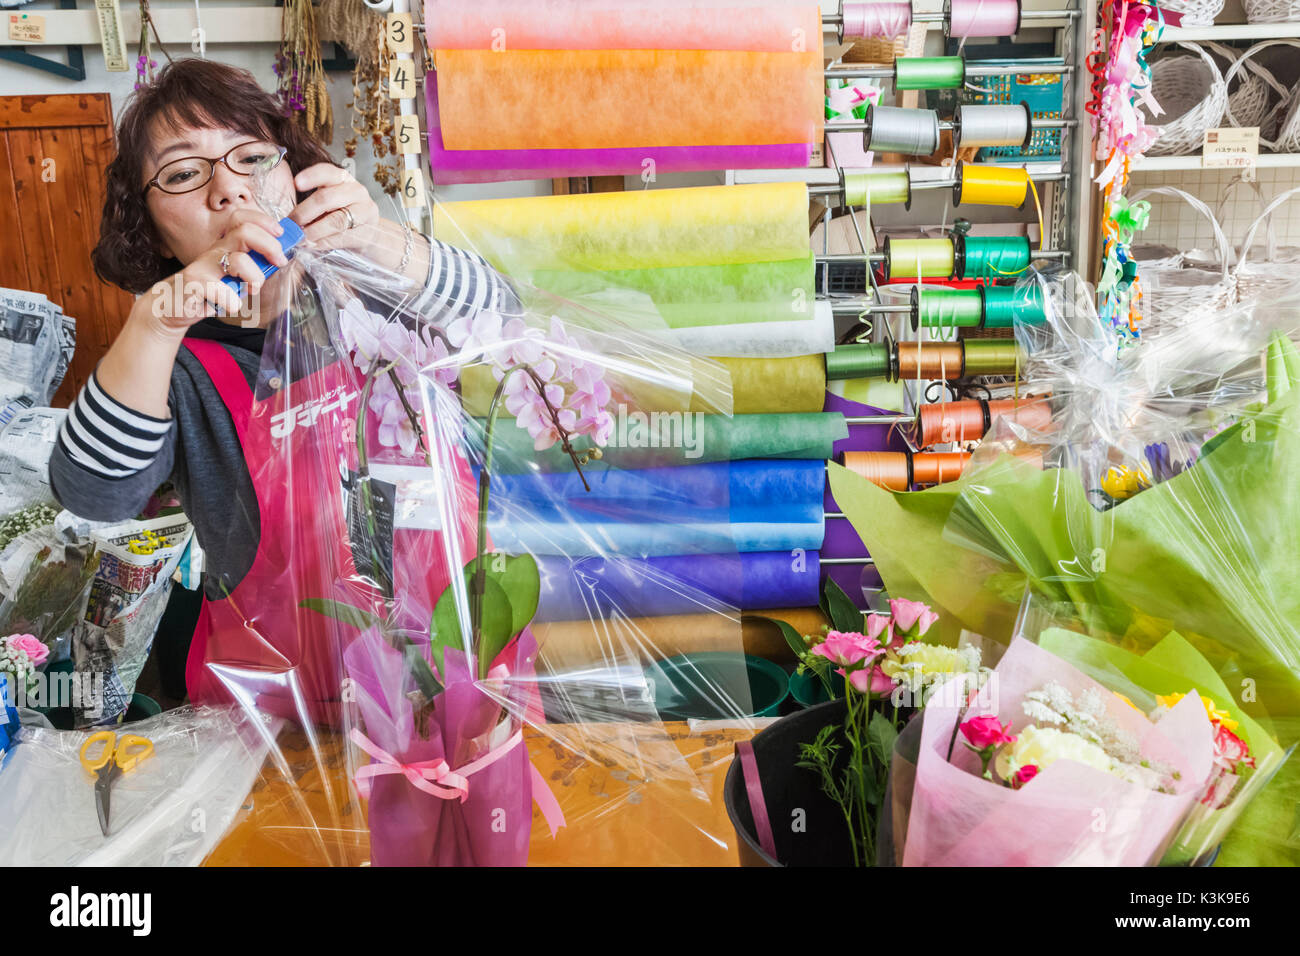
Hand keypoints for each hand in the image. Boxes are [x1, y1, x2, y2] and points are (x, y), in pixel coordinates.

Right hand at [144, 208, 288, 333]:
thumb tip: (280, 257)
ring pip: (239, 260)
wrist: (170, 305)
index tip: (280, 233)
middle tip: (279, 261)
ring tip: (251, 290)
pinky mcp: (195, 284)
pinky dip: (232, 302)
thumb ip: (253, 266)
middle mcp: (214, 251)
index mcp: (225, 246)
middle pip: (245, 232)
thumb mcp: (232, 276)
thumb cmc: (208, 290)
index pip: (241, 219)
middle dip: (269, 245)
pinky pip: (223, 291)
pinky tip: (229, 305)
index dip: (263, 221)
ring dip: (255, 278)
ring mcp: (203, 266)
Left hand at [289, 164, 379, 248]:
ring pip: (336, 220)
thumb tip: (287, 220)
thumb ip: (311, 206)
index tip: (296, 183)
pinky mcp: (368, 232)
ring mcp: (365, 211)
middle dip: (304, 212)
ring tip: (300, 238)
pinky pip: (342, 237)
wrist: (369, 234)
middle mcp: (356, 191)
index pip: (327, 172)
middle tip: (290, 224)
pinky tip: (313, 245)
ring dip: (314, 231)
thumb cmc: (341, 216)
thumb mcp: (327, 204)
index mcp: (342, 179)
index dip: (312, 176)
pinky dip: (324, 242)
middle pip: (327, 198)